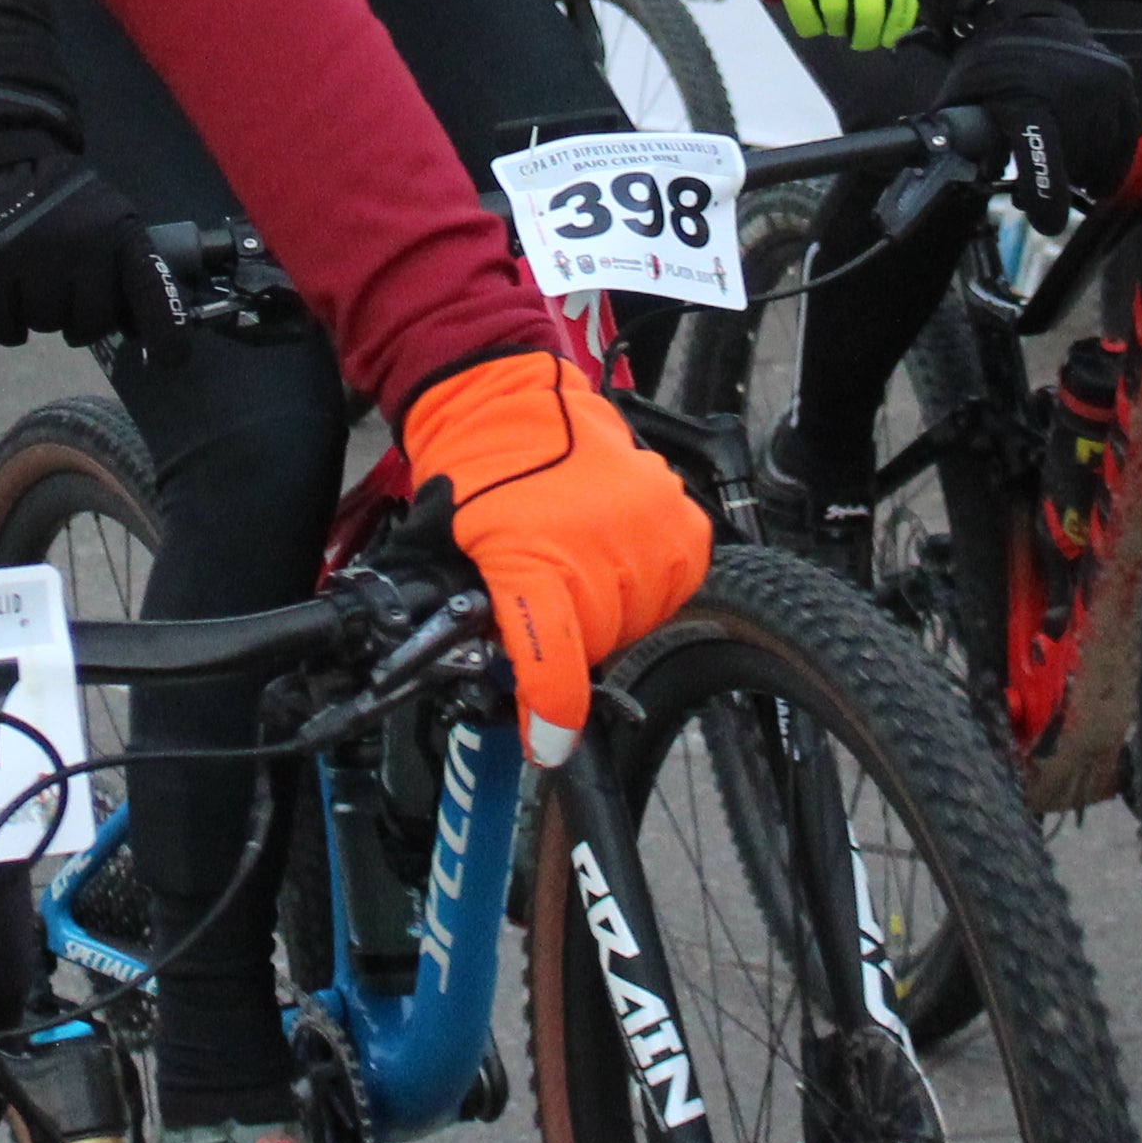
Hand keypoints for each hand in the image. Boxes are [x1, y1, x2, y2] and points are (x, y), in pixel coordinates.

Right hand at [0, 103, 183, 360]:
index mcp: (120, 233)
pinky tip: (12, 300)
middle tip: (71, 294)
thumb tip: (141, 333)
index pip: (150, 290)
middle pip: (91, 323)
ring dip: (43, 314)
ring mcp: (35, 258)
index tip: (171, 360)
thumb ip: (129, 271)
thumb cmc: (71, 207)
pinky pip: (6, 326)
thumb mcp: (114, 223)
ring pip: (47, 325)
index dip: (165, 330)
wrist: (10, 164)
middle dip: (82, 320)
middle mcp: (83, 246)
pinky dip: (8, 326)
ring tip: (39, 281)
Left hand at [397, 348, 710, 766]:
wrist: (506, 397)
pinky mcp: (683, 519)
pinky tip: (616, 557)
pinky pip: (674, 584)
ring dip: (610, 612)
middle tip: (545, 604)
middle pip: (597, 646)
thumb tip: (510, 685)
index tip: (549, 745)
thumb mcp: (458, 556)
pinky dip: (647, 584)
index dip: (552, 716)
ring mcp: (649, 530)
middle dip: (568, 640)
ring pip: (638, 620)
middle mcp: (601, 548)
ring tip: (578, 566)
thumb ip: (488, 621)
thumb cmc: (474, 475)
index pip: (555, 664)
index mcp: (533, 561)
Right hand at [736, 0, 917, 50]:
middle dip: (867, 35)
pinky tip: (812, 27)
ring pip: (836, 13)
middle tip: (862, 42)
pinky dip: (809, 27)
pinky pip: (805, 12)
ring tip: (835, 28)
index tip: (891, 37)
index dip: (899, 21)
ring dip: (836, 29)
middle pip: (870, 7)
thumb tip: (905, 14)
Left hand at [939, 1, 1141, 227]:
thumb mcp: (961, 98)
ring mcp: (1104, 85)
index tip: (1047, 224)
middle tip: (1036, 187)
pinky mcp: (1124, 82)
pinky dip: (1109, 157)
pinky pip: (1125, 139)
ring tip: (1060, 166)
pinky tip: (1089, 160)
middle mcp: (1073, 90)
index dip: (1046, 195)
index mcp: (1027, 97)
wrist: (1024, 12)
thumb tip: (941, 177)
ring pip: (1103, 157)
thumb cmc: (988, 64)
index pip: (1044, 155)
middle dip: (1057, 183)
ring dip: (1084, 172)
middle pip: (1075, 165)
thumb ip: (957, 138)